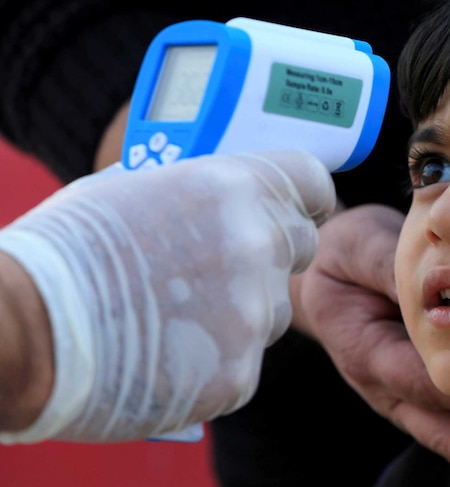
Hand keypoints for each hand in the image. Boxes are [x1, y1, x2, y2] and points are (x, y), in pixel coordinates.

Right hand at [0, 150, 335, 442]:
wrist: (20, 330)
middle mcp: (256, 245)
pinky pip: (246, 359)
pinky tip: (169, 352)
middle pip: (300, 245)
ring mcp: (252, 313)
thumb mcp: (129, 188)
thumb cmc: (63, 252)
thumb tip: (221, 198)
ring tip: (178, 315)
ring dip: (243, 309)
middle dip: (272, 253)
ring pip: (275, 308)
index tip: (298, 207)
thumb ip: (196, 192)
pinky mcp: (238, 373)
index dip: (305, 196)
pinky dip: (217, 358)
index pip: (313, 182)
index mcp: (231, 187)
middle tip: (222, 266)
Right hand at [291, 204, 449, 486]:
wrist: (329, 267)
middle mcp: (385, 384)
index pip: (414, 379)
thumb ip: (389, 267)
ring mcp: (404, 392)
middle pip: (435, 426)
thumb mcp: (357, 248)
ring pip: (448, 433)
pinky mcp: (423, 389)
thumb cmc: (344, 254)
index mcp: (364, 350)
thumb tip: (429, 281)